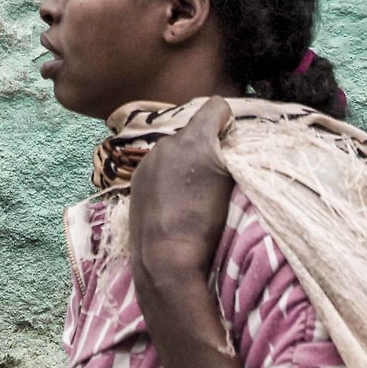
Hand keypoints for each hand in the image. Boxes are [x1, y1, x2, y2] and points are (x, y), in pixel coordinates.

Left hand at [127, 96, 235, 291]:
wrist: (165, 261)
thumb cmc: (208, 225)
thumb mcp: (232, 184)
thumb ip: (231, 155)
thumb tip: (230, 143)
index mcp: (193, 139)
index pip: (215, 106)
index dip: (227, 118)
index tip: (232, 134)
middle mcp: (166, 143)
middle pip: (192, 131)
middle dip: (204, 144)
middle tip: (215, 171)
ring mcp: (146, 163)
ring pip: (173, 151)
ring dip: (184, 161)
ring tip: (193, 192)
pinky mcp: (134, 182)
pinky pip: (158, 169)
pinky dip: (167, 177)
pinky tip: (174, 202)